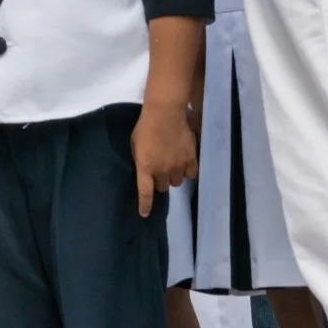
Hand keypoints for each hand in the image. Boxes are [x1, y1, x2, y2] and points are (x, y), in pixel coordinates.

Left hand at [131, 102, 198, 218]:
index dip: (145, 205)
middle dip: (160, 181)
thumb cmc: (145, 126)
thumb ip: (140, 159)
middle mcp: (162, 170)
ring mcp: (178, 166)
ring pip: (177, 182)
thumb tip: (145, 170)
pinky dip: (187, 171)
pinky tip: (185, 162)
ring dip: (173, 176)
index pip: (145, 192)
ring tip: (172, 163)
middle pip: (162, 187)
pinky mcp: (191, 160)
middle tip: (160, 170)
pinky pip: (191, 175)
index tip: (144, 214)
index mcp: (145, 166)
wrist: (165, 113)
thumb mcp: (136, 143)